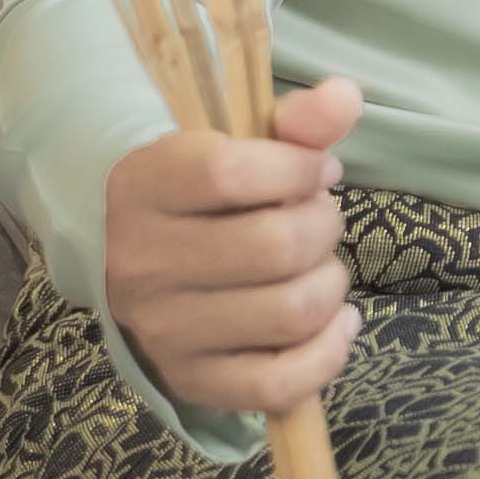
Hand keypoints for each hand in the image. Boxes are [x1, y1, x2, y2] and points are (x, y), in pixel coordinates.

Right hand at [101, 79, 363, 423]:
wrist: (133, 261)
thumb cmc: (204, 197)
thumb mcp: (239, 144)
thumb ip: (296, 120)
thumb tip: (346, 96)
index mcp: (143, 188)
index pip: (232, 174)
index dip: (298, 169)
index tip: (316, 171)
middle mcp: (141, 263)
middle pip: (276, 247)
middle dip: (323, 227)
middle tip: (318, 220)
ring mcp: (163, 330)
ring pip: (290, 311)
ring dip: (330, 284)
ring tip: (319, 268)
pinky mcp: (190, 381)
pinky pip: (280, 383)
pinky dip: (329, 352)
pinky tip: (336, 322)